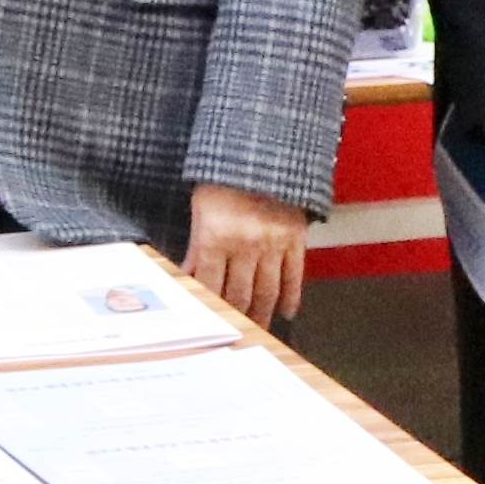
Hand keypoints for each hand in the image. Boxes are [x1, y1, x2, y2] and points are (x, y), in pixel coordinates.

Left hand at [184, 183, 311, 328]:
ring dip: (261, 314)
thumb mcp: (201, 209)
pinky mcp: (296, 238)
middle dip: (234, 317)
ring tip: (256, 329)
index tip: (207, 320)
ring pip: (267, 292)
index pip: (210, 285)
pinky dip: (291, 297)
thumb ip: (197, 248)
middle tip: (232, 332)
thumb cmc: (225, 178)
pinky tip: (285, 311)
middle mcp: (246, 242)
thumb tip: (188, 279)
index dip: (208, 306)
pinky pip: (295, 276)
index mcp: (218, 234)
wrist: (263, 151)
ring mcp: (274, 243)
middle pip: (239, 294)